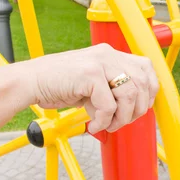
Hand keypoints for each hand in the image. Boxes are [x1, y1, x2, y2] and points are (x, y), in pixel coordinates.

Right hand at [23, 43, 159, 132]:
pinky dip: (104, 121)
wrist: (30, 81)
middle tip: (120, 122)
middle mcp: (108, 54)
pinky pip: (109, 105)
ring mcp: (100, 62)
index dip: (149, 92)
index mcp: (110, 54)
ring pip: (130, 95)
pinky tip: (93, 125)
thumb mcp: (91, 85)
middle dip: (137, 110)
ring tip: (106, 125)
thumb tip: (133, 109)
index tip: (139, 109)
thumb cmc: (58, 85)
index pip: (147, 68)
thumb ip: (111, 91)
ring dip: (121, 118)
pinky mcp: (90, 74)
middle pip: (143, 83)